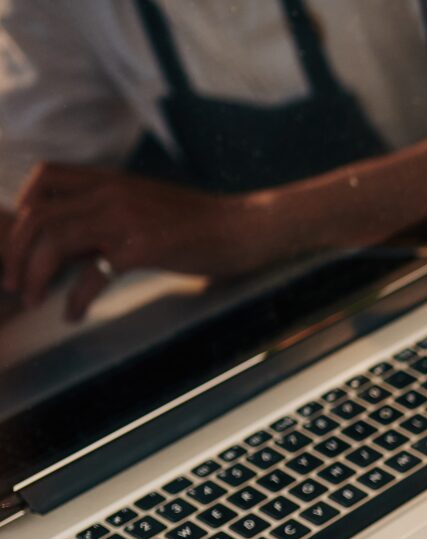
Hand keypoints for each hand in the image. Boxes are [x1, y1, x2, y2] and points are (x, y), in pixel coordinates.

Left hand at [4, 163, 281, 319]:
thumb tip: (76, 241)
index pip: (44, 177)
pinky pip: (91, 274)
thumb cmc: (203, 225)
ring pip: (54, 241)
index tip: (20, 242)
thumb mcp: (148, 206)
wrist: (246, 228)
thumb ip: (111, 214)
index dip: (22, 208)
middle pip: (38, 215)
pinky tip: (72, 315)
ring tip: (31, 299)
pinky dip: (74, 299)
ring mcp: (126, 219)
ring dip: (33, 274)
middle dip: (15, 251)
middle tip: (12, 281)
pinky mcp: (142, 248)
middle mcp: (111, 194)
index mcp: (111, 181)